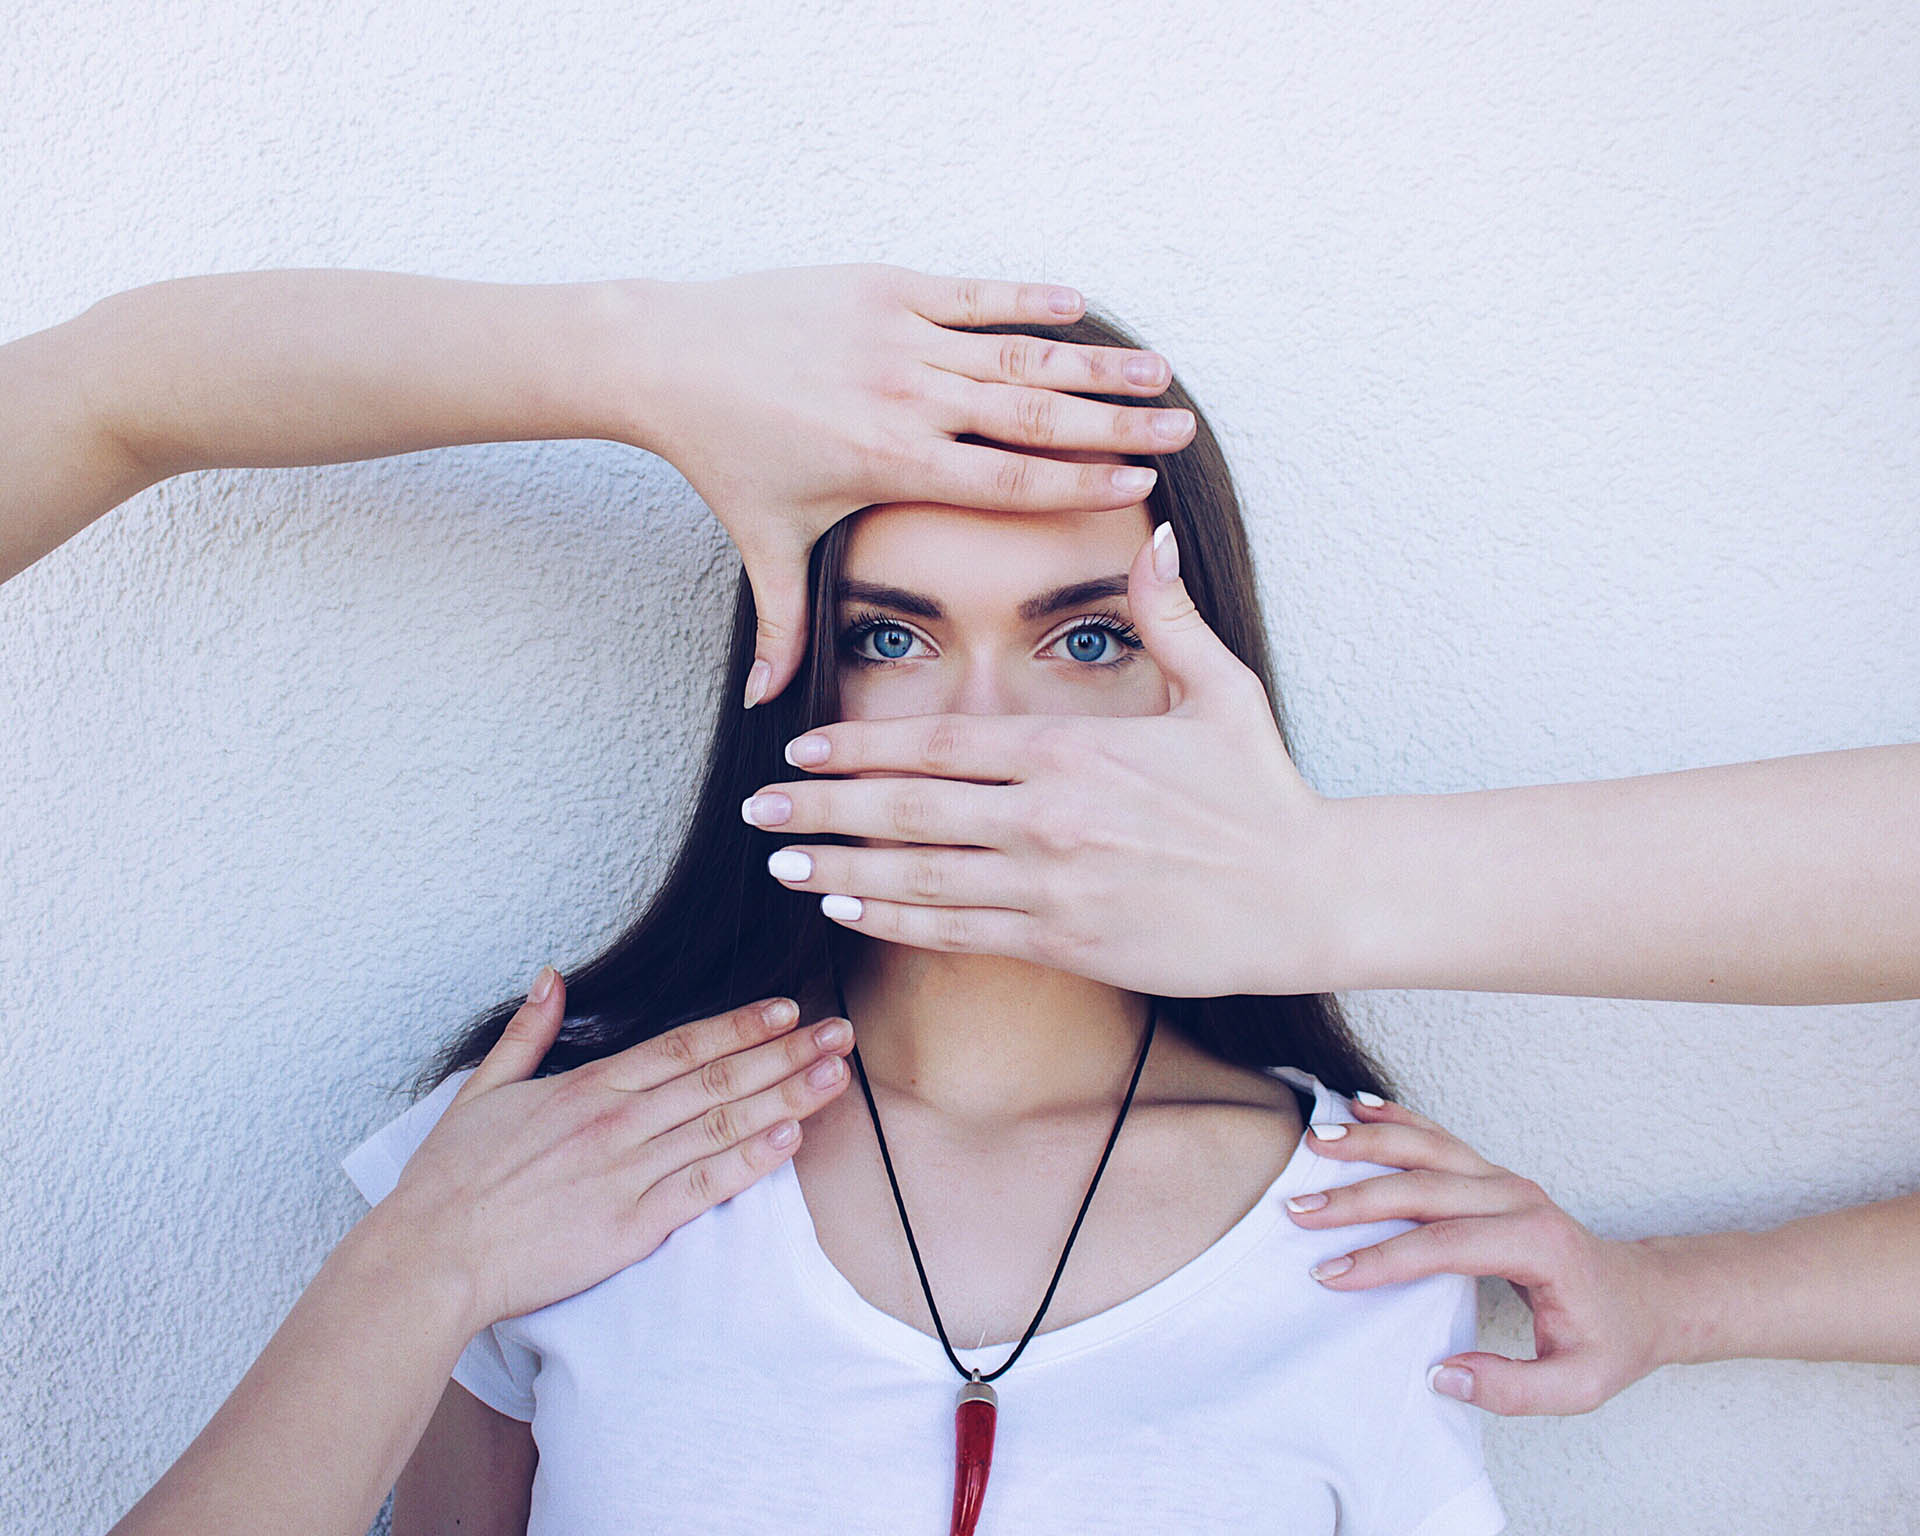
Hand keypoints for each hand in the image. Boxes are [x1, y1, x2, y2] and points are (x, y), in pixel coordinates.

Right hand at [371, 967, 854, 1333]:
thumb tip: (550, 978)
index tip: (787, 1009)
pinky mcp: (633, 1225)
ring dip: (786, 1096)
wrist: (433, 1254)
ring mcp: (629, 1171)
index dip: (741, 1026)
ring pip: (723, 1124)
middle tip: (840, 1033)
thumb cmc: (451, 1179)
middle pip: (719, 1078)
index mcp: (589, 1086)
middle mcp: (618, 1120)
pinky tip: (791, 1138)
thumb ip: (527, 1032)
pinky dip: (751, 1160)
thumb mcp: (483, 1088)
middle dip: (785, 1052)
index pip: (683, 1045)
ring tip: (835, 1077)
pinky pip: (704, 1184)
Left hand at [633, 264, 1195, 706]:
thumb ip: (784, 629)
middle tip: (1180, 429)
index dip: (1082, 482)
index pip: (1009, 480)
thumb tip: (767, 713)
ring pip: (1017, 351)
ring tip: (1158, 372)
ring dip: (1093, 363)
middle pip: (1035, 416)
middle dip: (1115, 425)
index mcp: (890, 465)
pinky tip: (1082, 306)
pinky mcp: (882, 286)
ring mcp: (897, 335)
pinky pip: (972, 292)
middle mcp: (905, 398)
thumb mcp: (761, 547)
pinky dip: (1027, 299)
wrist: (666, 357)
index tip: (1142, 485)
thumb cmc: (722, 457)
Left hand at [737, 522, 1345, 995]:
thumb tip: (1154, 531)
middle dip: (819, 812)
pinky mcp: (1067, 943)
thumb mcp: (1221, 690)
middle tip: (755, 814)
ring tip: (780, 865)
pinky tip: (849, 914)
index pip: (938, 744)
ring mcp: (1052, 884)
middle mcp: (1049, 815)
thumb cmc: (1263, 793)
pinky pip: (959, 933)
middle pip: (906, 811)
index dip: (858, 751)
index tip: (799, 755)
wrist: (1309, 894)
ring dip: (840, 871)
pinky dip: (896, 924)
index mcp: (1073, 749)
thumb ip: (1169, 615)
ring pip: (919, 877)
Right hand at [1286, 1096, 1673, 1414]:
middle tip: (1298, 1209)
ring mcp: (1505, 1179)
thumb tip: (1441, 1376)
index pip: (1447, 1245)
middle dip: (1356, 1197)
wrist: (1645, 1295)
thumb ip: (1512, 1388)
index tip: (1332, 1273)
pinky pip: (1438, 1138)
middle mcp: (1520, 1198)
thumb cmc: (1610, 1340)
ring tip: (1314, 1142)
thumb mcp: (1578, 1385)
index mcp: (1538, 1244)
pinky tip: (1356, 1105)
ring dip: (1368, 1142)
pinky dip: (1396, 1119)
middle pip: (1426, 1186)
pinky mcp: (1493, 1174)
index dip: (1385, 1259)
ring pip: (1428, 1148)